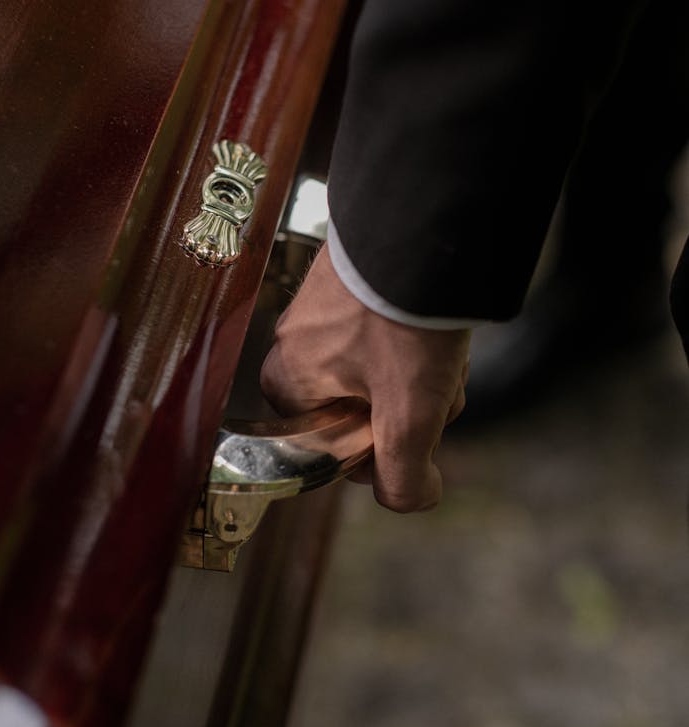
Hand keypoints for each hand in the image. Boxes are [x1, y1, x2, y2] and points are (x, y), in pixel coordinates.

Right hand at [260, 244, 470, 511]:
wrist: (419, 227)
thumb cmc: (402, 324)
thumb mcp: (407, 415)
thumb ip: (402, 477)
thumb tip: (413, 499)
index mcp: (287, 386)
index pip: (338, 451)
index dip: (386, 448)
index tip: (409, 422)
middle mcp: (291, 348)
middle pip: (364, 409)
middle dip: (411, 404)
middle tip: (432, 375)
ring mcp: (319, 310)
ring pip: (382, 370)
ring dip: (422, 370)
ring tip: (440, 343)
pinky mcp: (350, 282)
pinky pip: (385, 330)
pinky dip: (417, 333)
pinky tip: (436, 321)